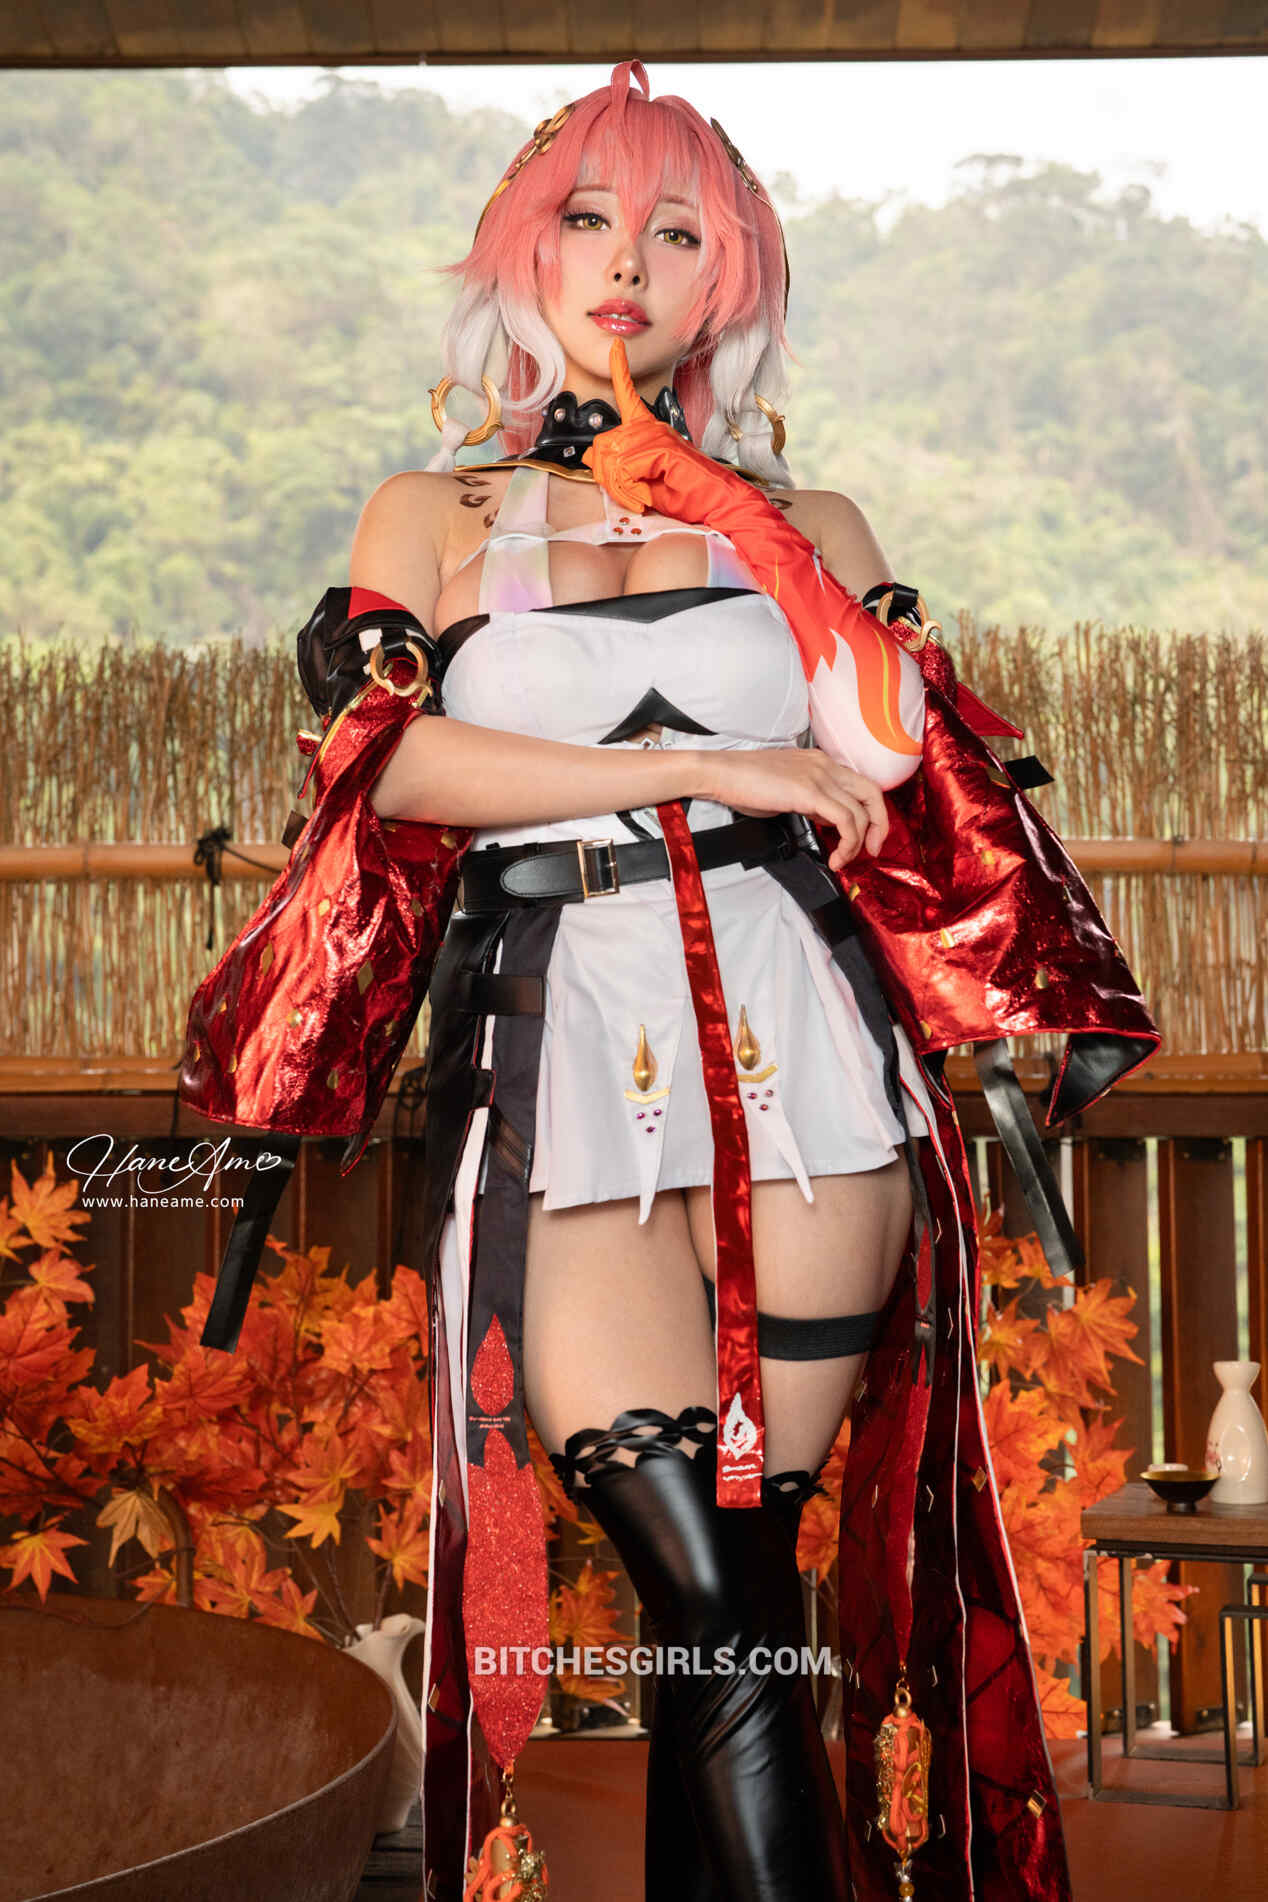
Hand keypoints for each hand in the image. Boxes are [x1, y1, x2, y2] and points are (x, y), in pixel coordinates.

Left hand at [582, 337, 766, 529]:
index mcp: (648, 429)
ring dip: (621, 487)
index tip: (615, 344)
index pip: (628, 394)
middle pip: (602, 444)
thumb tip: (588, 455)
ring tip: (641, 496)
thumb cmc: (682, 494)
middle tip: (629, 494)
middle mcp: (652, 426)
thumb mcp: (640, 482)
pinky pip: (625, 468)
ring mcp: (657, 435)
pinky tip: (645, 496)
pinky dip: (630, 489)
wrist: (717, 503)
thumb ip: (614, 469)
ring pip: (611, 459)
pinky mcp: (662, 448)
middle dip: (607, 477)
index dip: (619, 368)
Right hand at [703, 747, 888, 869]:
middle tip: (872, 850)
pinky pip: (845, 820)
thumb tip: (827, 819)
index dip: (871, 814)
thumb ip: (812, 800)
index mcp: (821, 762)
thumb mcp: (787, 789)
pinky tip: (835, 857)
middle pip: (872, 794)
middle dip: (879, 826)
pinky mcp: (809, 792)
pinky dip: (847, 843)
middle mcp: (825, 765)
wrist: (721, 774)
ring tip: (842, 860)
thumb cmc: (744, 783)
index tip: (866, 838)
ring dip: (857, 843)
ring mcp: (819, 776)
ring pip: (861, 812)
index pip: (862, 786)